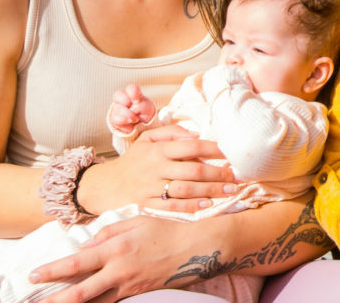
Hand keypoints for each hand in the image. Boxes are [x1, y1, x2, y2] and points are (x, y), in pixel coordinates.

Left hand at [32, 213, 198, 302]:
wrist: (199, 247)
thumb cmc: (168, 229)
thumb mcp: (138, 220)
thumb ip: (109, 231)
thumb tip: (86, 246)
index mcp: (117, 248)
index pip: (77, 263)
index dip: (53, 271)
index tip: (33, 275)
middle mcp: (120, 270)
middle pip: (80, 292)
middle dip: (54, 300)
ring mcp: (130, 285)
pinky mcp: (139, 294)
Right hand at [77, 124, 235, 214]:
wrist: (103, 185)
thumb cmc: (133, 160)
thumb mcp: (147, 139)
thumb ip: (171, 132)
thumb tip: (196, 133)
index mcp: (158, 150)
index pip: (191, 147)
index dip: (213, 149)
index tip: (230, 153)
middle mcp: (155, 168)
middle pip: (192, 171)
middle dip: (218, 174)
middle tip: (237, 177)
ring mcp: (150, 189)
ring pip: (185, 190)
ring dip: (210, 191)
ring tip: (229, 191)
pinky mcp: (146, 206)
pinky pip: (171, 207)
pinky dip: (190, 207)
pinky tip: (207, 205)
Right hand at [108, 84, 155, 132]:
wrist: (141, 126)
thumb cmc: (144, 112)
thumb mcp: (148, 108)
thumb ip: (142, 105)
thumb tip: (132, 109)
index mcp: (133, 93)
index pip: (131, 88)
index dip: (133, 93)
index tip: (137, 101)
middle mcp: (123, 99)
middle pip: (118, 94)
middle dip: (126, 101)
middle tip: (134, 107)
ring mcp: (117, 108)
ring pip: (118, 108)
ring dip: (129, 114)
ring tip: (136, 119)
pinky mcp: (114, 118)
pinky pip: (115, 118)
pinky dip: (124, 120)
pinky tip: (130, 122)